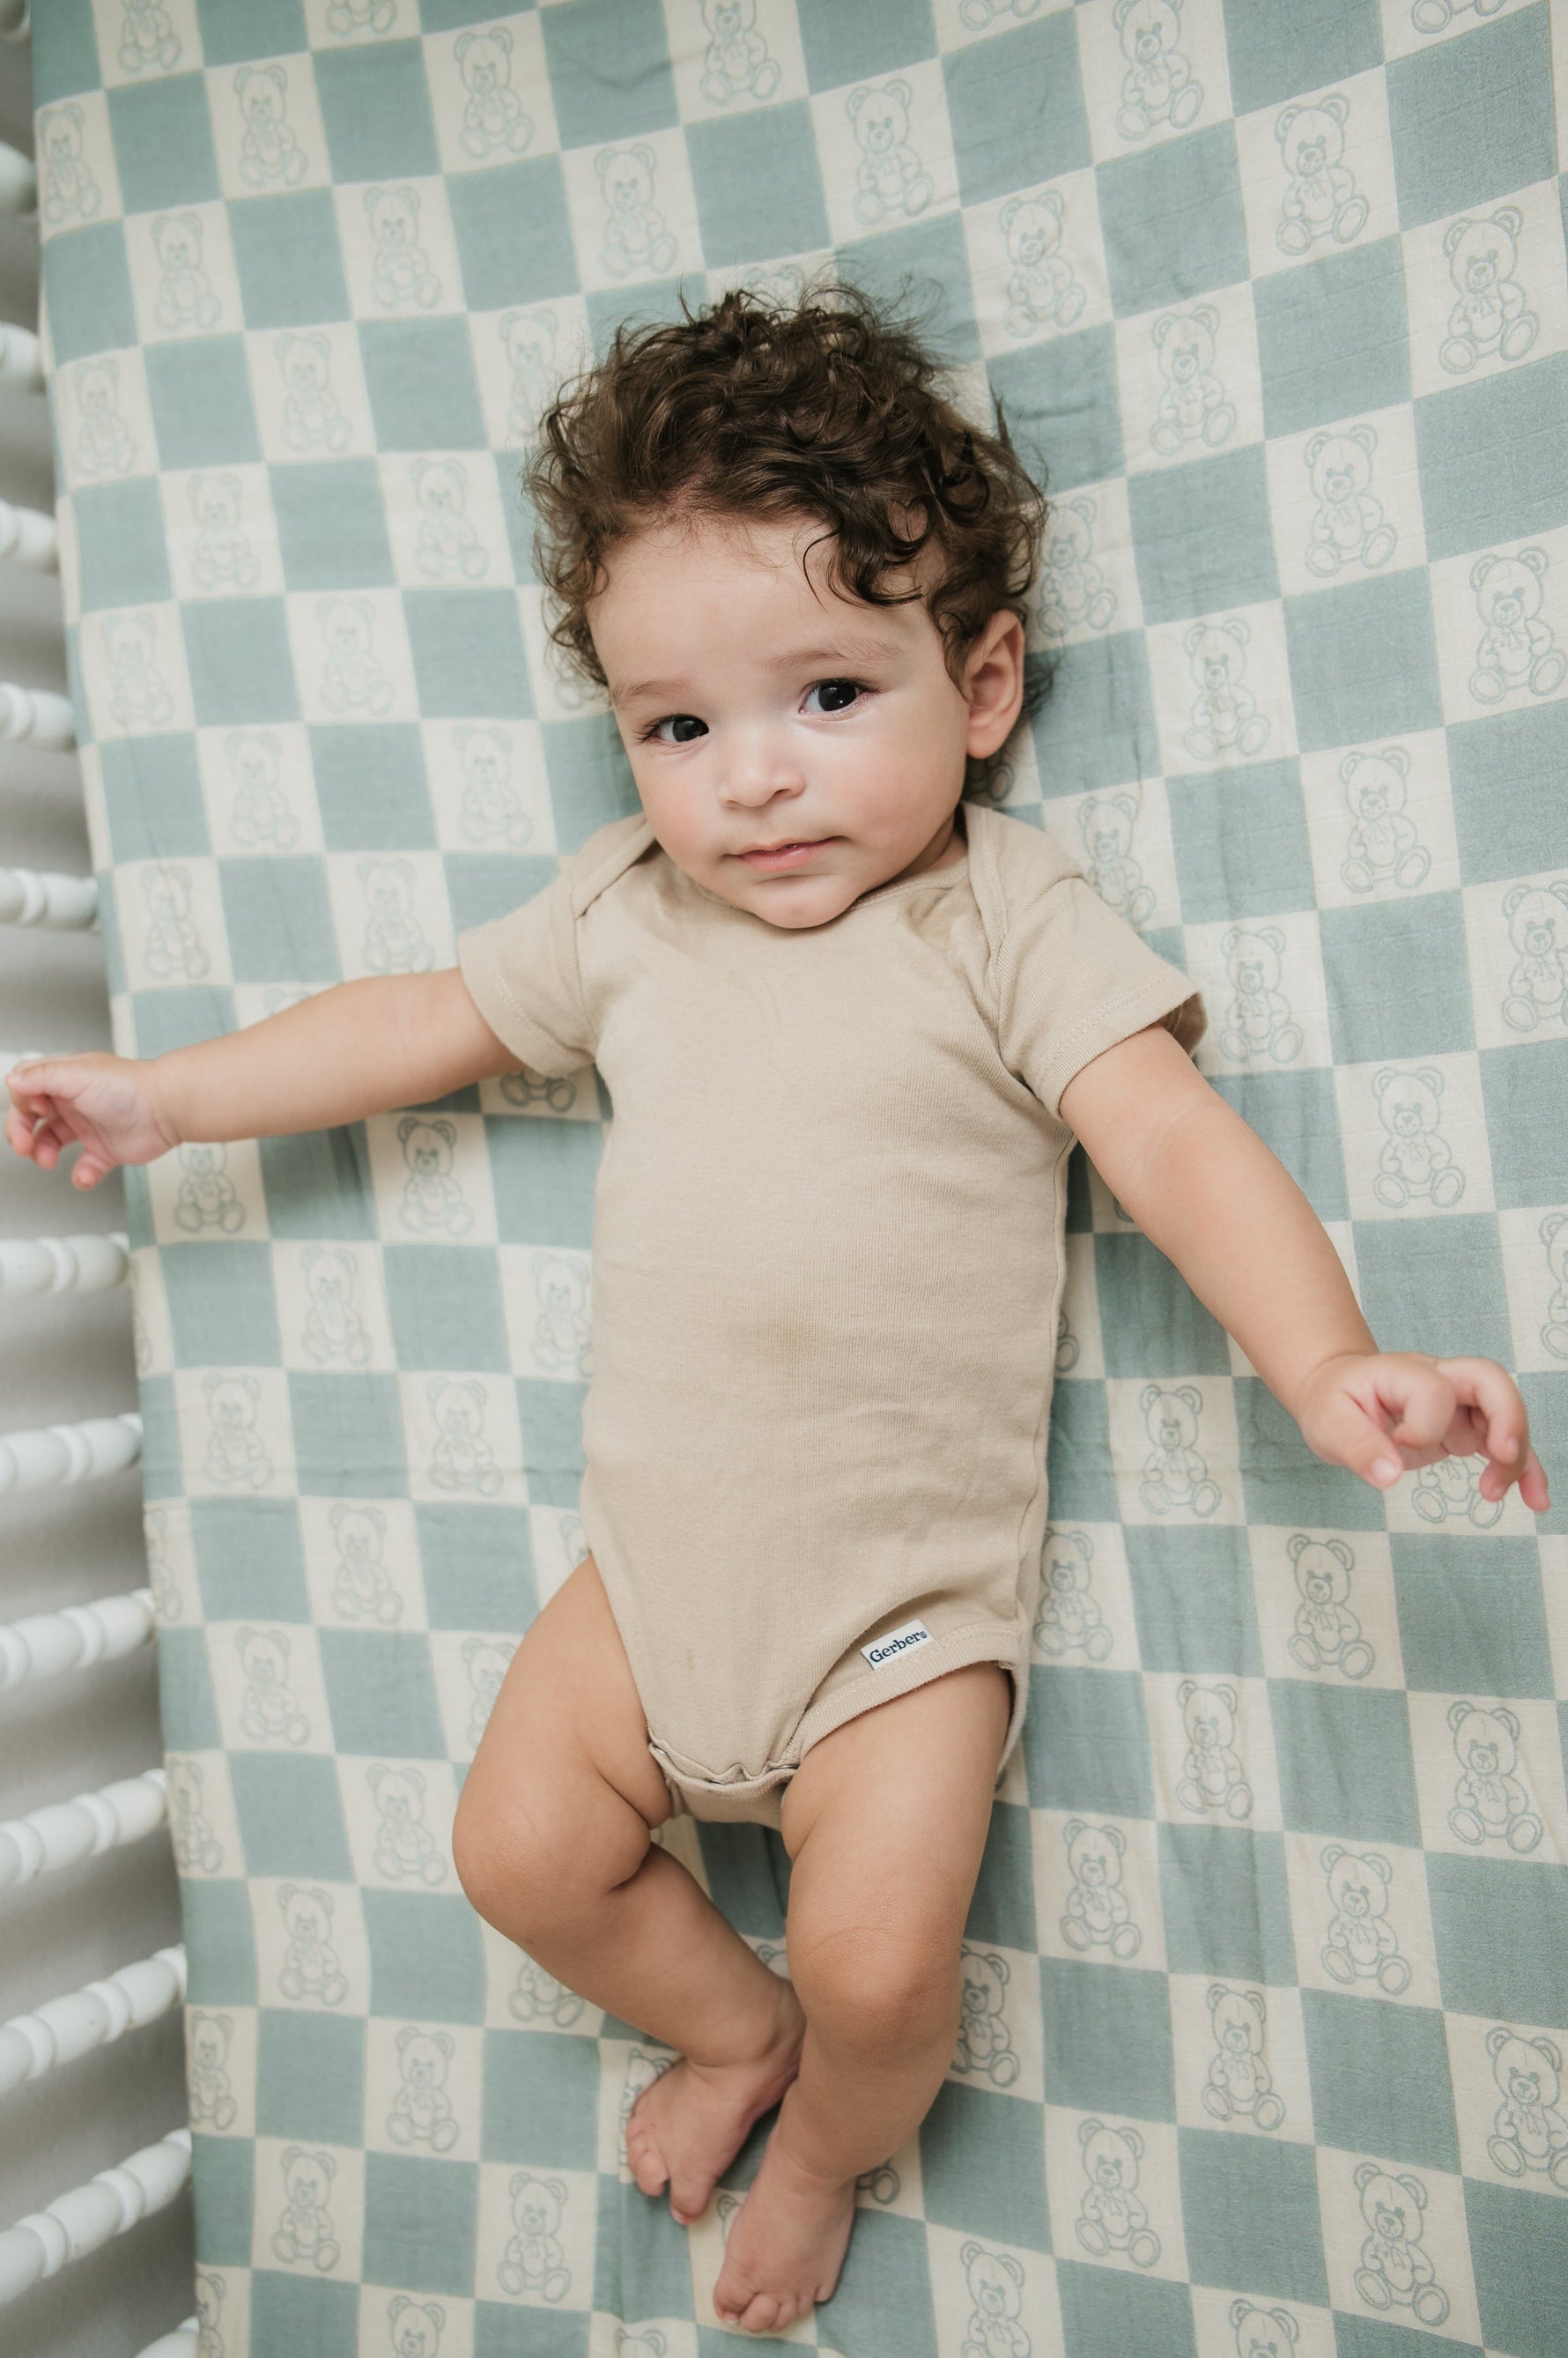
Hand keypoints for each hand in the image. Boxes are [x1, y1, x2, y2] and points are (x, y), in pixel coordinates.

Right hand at [4, 1054, 178, 1188]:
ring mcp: (89, 1126)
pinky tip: (85, 1174)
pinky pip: (85, 1167)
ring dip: (42, 1154)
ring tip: (47, 1161)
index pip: (26, 1089)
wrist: (167, 1108)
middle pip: (32, 1118)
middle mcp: (74, 1102)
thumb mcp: (77, 1076)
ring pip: (51, 1143)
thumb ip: (41, 1077)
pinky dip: (81, 1175)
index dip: (22, 1102)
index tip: (34, 1110)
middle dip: (21, 1133)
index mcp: (65, 1080)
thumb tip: (12, 1079)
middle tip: (24, 1146)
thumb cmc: (128, 1087)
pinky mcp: (105, 1150)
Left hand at [1296, 1351, 1548, 1511]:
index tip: (1397, 1446)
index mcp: (1403, 1371)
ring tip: (1496, 1494)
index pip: (1433, 1389)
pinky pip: (1504, 1444)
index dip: (1423, 1424)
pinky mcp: (1465, 1429)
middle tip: (1500, 1456)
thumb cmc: (1333, 1402)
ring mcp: (1457, 1403)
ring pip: (1505, 1414)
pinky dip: (1524, 1470)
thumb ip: (1357, 1446)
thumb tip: (1389, 1475)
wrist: (1336, 1393)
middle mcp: (1438, 1379)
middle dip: (1505, 1418)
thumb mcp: (1327, 1421)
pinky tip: (1535, 1501)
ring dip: (1515, 1454)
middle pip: (1489, 1380)